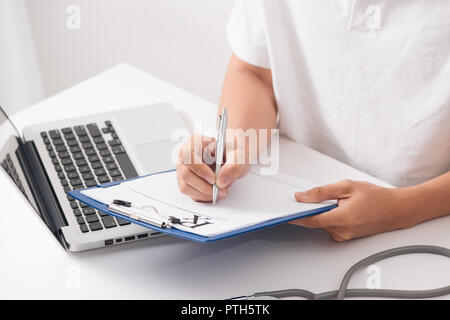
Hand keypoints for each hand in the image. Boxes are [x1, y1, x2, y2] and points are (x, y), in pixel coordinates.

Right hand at [176, 134, 249, 201]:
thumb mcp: (239, 154)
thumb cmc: (232, 151)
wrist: (232, 155)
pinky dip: (204, 197)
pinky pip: (190, 193)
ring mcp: (184, 169)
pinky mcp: (187, 181)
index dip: (199, 169)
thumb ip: (234, 165)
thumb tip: (221, 181)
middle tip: (221, 189)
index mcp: (195, 142)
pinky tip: (215, 192)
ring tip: (221, 191)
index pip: (187, 155)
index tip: (214, 179)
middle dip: (205, 187)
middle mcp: (186, 156)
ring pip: (186, 187)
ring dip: (205, 194)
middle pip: (186, 174)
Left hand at [290, 180, 413, 241]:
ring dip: (319, 212)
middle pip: (314, 222)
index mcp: (342, 219)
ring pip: (321, 224)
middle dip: (307, 210)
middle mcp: (342, 232)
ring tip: (330, 200)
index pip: (310, 220)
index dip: (294, 216)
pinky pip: (329, 226)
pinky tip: (335, 207)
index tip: (282, 212)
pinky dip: (327, 216)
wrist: (397, 209)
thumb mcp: (347, 187)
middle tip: (302, 198)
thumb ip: (322, 192)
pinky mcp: (345, 237)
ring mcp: (344, 236)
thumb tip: (302, 197)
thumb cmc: (376, 197)